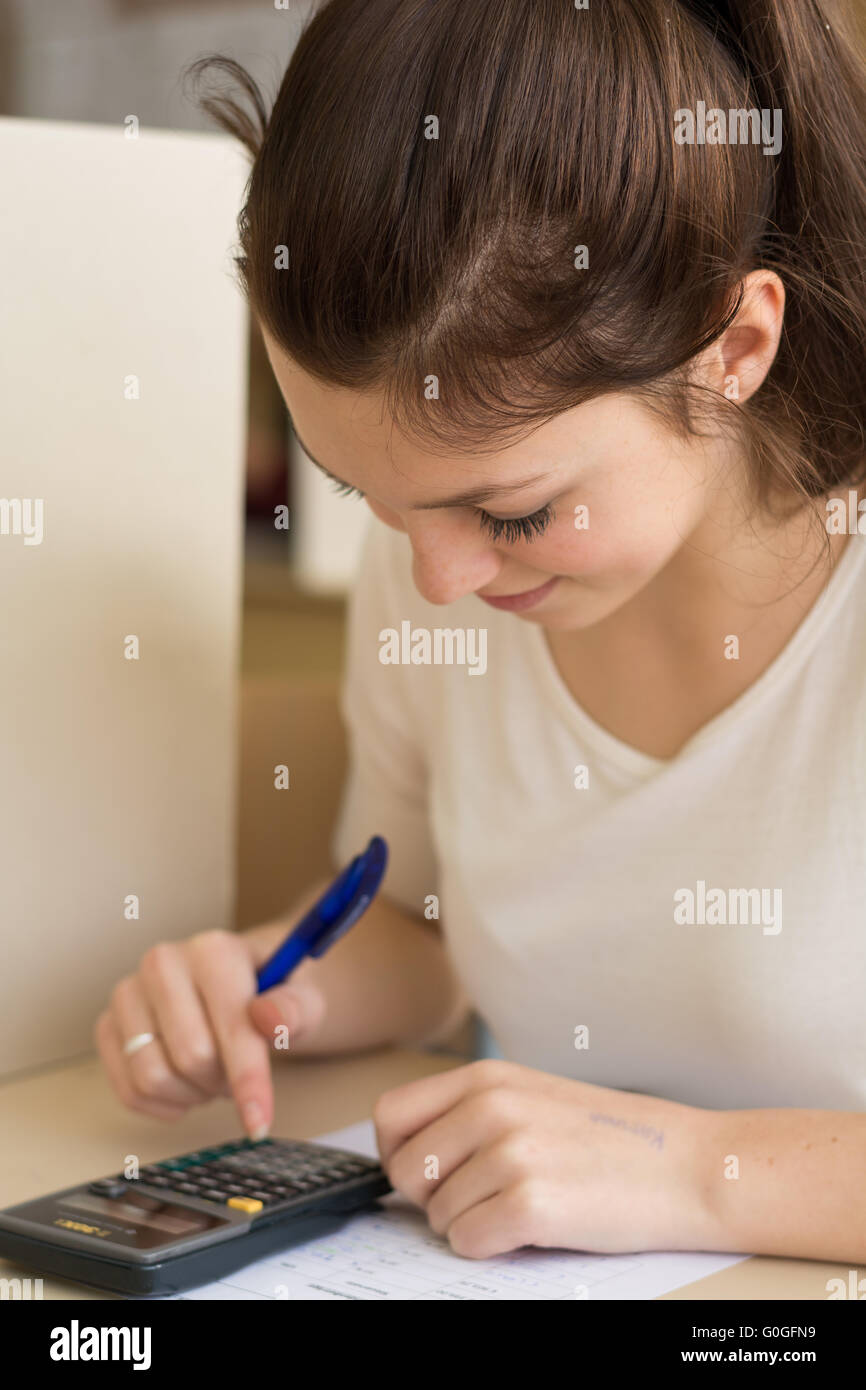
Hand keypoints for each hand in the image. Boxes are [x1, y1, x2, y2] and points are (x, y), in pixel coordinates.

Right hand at [94, 928, 325, 1137]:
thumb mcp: (305, 999)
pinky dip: (163, 1104)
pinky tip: (186, 1087)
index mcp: (213, 950)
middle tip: (238, 1072)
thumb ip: (295, 1008)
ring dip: (191, 1094)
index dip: (249, 1080)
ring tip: (212, 1074)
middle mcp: (163, 963)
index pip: (231, 1027)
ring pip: (152, 1077)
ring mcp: (129, 993)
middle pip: (191, 1057)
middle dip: (222, 1082)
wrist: (244, 983)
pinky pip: (128, 1090)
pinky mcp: (110, 1024)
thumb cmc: (276, 994)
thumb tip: (269, 1018)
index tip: (260, 1124)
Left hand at [373, 1059, 717, 1257]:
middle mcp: (492, 1107)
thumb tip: (406, 1152)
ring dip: (472, 1224)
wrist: (689, 1166)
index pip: (390, 1115)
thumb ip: (470, 1111)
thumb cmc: (612, 1138)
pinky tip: (532, 1228)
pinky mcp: (531, 1203)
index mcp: (486, 1077)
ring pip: (437, 1215)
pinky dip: (492, 1247)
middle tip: (483, 1198)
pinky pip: (467, 1244)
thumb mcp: (532, 1096)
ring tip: (524, 1206)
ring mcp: (511, 1153)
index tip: (428, 1173)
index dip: (399, 1154)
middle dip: (433, 1198)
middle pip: (405, 1172)